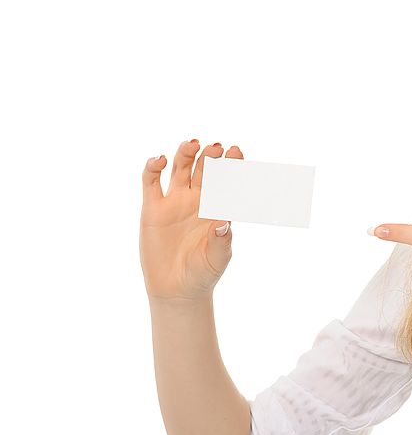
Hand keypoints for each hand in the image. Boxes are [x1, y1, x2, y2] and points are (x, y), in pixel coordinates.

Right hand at [139, 139, 243, 303]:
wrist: (177, 289)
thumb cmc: (203, 273)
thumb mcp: (217, 259)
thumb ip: (221, 241)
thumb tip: (224, 223)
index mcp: (218, 208)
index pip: (227, 180)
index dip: (232, 164)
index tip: (237, 151)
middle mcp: (197, 200)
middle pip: (204, 170)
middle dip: (210, 157)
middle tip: (215, 148)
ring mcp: (175, 201)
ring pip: (179, 168)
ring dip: (185, 154)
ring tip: (191, 145)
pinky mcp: (152, 208)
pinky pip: (151, 182)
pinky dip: (153, 168)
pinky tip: (158, 160)